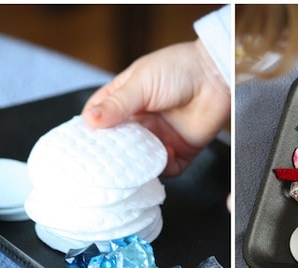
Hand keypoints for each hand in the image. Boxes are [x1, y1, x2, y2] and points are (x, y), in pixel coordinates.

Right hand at [81, 40, 230, 176]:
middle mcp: (141, 122)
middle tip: (102, 162)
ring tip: (130, 165)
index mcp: (126, 101)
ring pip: (141, 160)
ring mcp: (160, 137)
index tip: (80, 145)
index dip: (90, 132)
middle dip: (111, 155)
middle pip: (119, 145)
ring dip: (136, 164)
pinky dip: (162, 169)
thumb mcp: (141, 82)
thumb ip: (117, 104)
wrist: (216, 75)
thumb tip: (90, 120)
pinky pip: (167, 168)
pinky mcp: (181, 150)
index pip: (101, 120)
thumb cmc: (179, 68)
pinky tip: (160, 161)